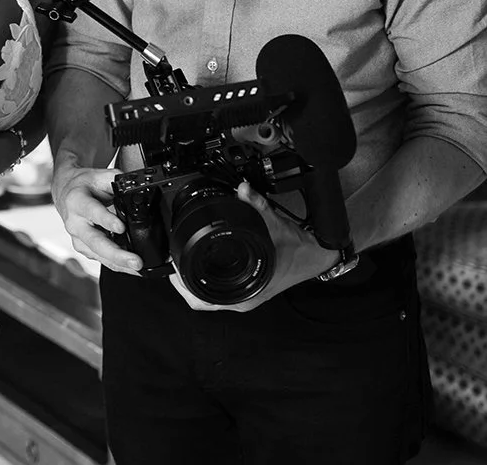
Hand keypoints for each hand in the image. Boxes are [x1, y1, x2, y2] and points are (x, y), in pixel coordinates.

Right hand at [52, 162, 142, 274]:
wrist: (65, 191)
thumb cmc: (83, 184)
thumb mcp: (100, 175)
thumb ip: (118, 181)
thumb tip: (137, 189)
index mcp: (77, 201)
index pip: (92, 211)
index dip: (106, 220)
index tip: (121, 227)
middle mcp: (74, 222)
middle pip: (95, 242)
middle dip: (117, 253)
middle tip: (136, 261)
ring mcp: (77, 238)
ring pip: (97, 254)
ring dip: (118, 263)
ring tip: (137, 268)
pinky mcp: (82, 247)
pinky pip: (99, 258)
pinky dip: (115, 264)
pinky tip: (130, 268)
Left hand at [168, 181, 338, 311]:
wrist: (319, 256)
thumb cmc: (300, 250)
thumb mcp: (275, 224)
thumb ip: (256, 205)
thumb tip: (242, 190)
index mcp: (246, 293)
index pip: (202, 301)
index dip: (182, 287)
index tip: (172, 271)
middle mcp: (243, 298)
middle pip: (201, 300)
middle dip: (183, 284)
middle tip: (172, 264)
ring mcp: (245, 294)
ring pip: (209, 296)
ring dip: (194, 283)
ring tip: (180, 264)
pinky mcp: (248, 286)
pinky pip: (220, 288)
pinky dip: (207, 279)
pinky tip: (200, 264)